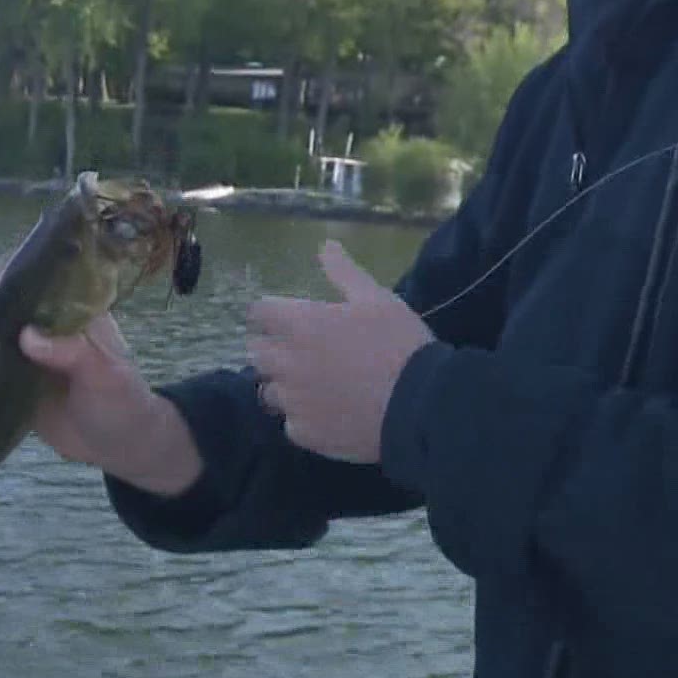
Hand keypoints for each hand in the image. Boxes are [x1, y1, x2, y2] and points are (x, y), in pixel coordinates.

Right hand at [0, 244, 201, 494]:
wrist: (120, 445)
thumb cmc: (123, 401)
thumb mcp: (106, 375)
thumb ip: (73, 352)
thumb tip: (28, 336)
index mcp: (72, 308)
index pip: (35, 277)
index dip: (8, 279)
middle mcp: (45, 322)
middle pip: (1, 305)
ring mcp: (27, 350)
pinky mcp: (14, 378)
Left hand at [246, 239, 434, 463]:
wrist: (420, 405)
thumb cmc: (399, 344)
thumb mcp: (376, 298)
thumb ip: (343, 272)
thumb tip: (326, 244)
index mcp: (299, 324)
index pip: (258, 312)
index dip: (270, 313)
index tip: (286, 318)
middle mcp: (286, 362)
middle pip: (256, 352)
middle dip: (272, 348)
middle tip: (301, 352)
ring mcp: (293, 401)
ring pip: (269, 391)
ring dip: (284, 385)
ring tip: (313, 385)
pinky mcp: (305, 433)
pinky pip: (290, 423)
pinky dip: (303, 418)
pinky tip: (328, 413)